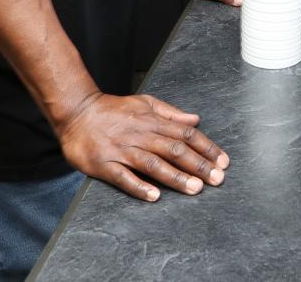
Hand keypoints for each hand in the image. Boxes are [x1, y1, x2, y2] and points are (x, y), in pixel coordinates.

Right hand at [58, 92, 229, 201]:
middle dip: (198, 164)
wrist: (77, 112)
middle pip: (174, 149)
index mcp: (152, 121)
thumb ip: (171, 113)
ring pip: (153, 164)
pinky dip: (139, 186)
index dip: (206, 147)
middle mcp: (140, 135)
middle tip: (217, 178)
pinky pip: (123, 177)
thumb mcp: (145, 103)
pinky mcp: (105, 164)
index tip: (222, 160)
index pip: (185, 133)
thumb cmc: (113, 110)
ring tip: (195, 188)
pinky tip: (154, 196)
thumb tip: (196, 119)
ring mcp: (122, 150)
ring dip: (175, 177)